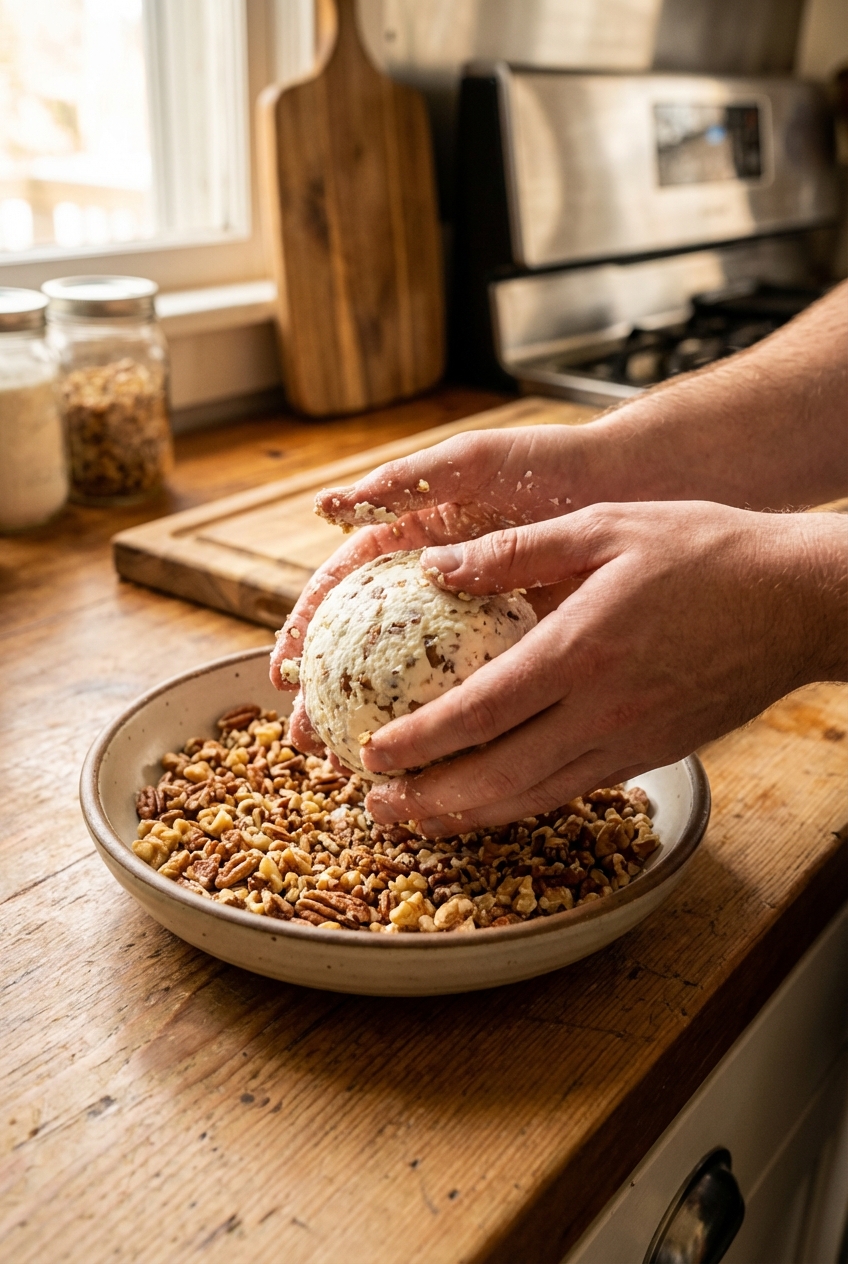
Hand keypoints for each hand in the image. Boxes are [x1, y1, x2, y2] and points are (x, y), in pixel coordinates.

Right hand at [269, 424, 595, 748]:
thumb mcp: (473, 463)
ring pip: (416, 684)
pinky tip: (433, 763)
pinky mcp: (522, 653)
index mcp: (412, 546)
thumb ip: (406, 482)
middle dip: (330, 696)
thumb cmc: (550, 464)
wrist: (635, 485)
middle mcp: (436, 593)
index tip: (283, 672)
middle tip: (307, 737)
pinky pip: (478, 696)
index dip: (307, 633)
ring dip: (381, 723)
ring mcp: (476, 627)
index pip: (343, 594)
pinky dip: (452, 730)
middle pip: (366, 650)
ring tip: (353, 764)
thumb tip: (327, 507)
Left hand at [359, 503, 846, 834]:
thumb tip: (434, 566)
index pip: (480, 711)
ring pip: (534, 798)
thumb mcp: (606, 526)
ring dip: (470, 816)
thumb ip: (516, 551)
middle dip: (429, 800)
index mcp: (580, 649)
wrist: (796, 602)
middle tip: (376, 807)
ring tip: (419, 820)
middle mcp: (601, 709)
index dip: (419, 740)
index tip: (370, 753)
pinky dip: (523, 804)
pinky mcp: (652, 754)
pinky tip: (493, 800)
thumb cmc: (705, 551)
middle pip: (498, 777)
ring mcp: (630, 740)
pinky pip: (574, 789)